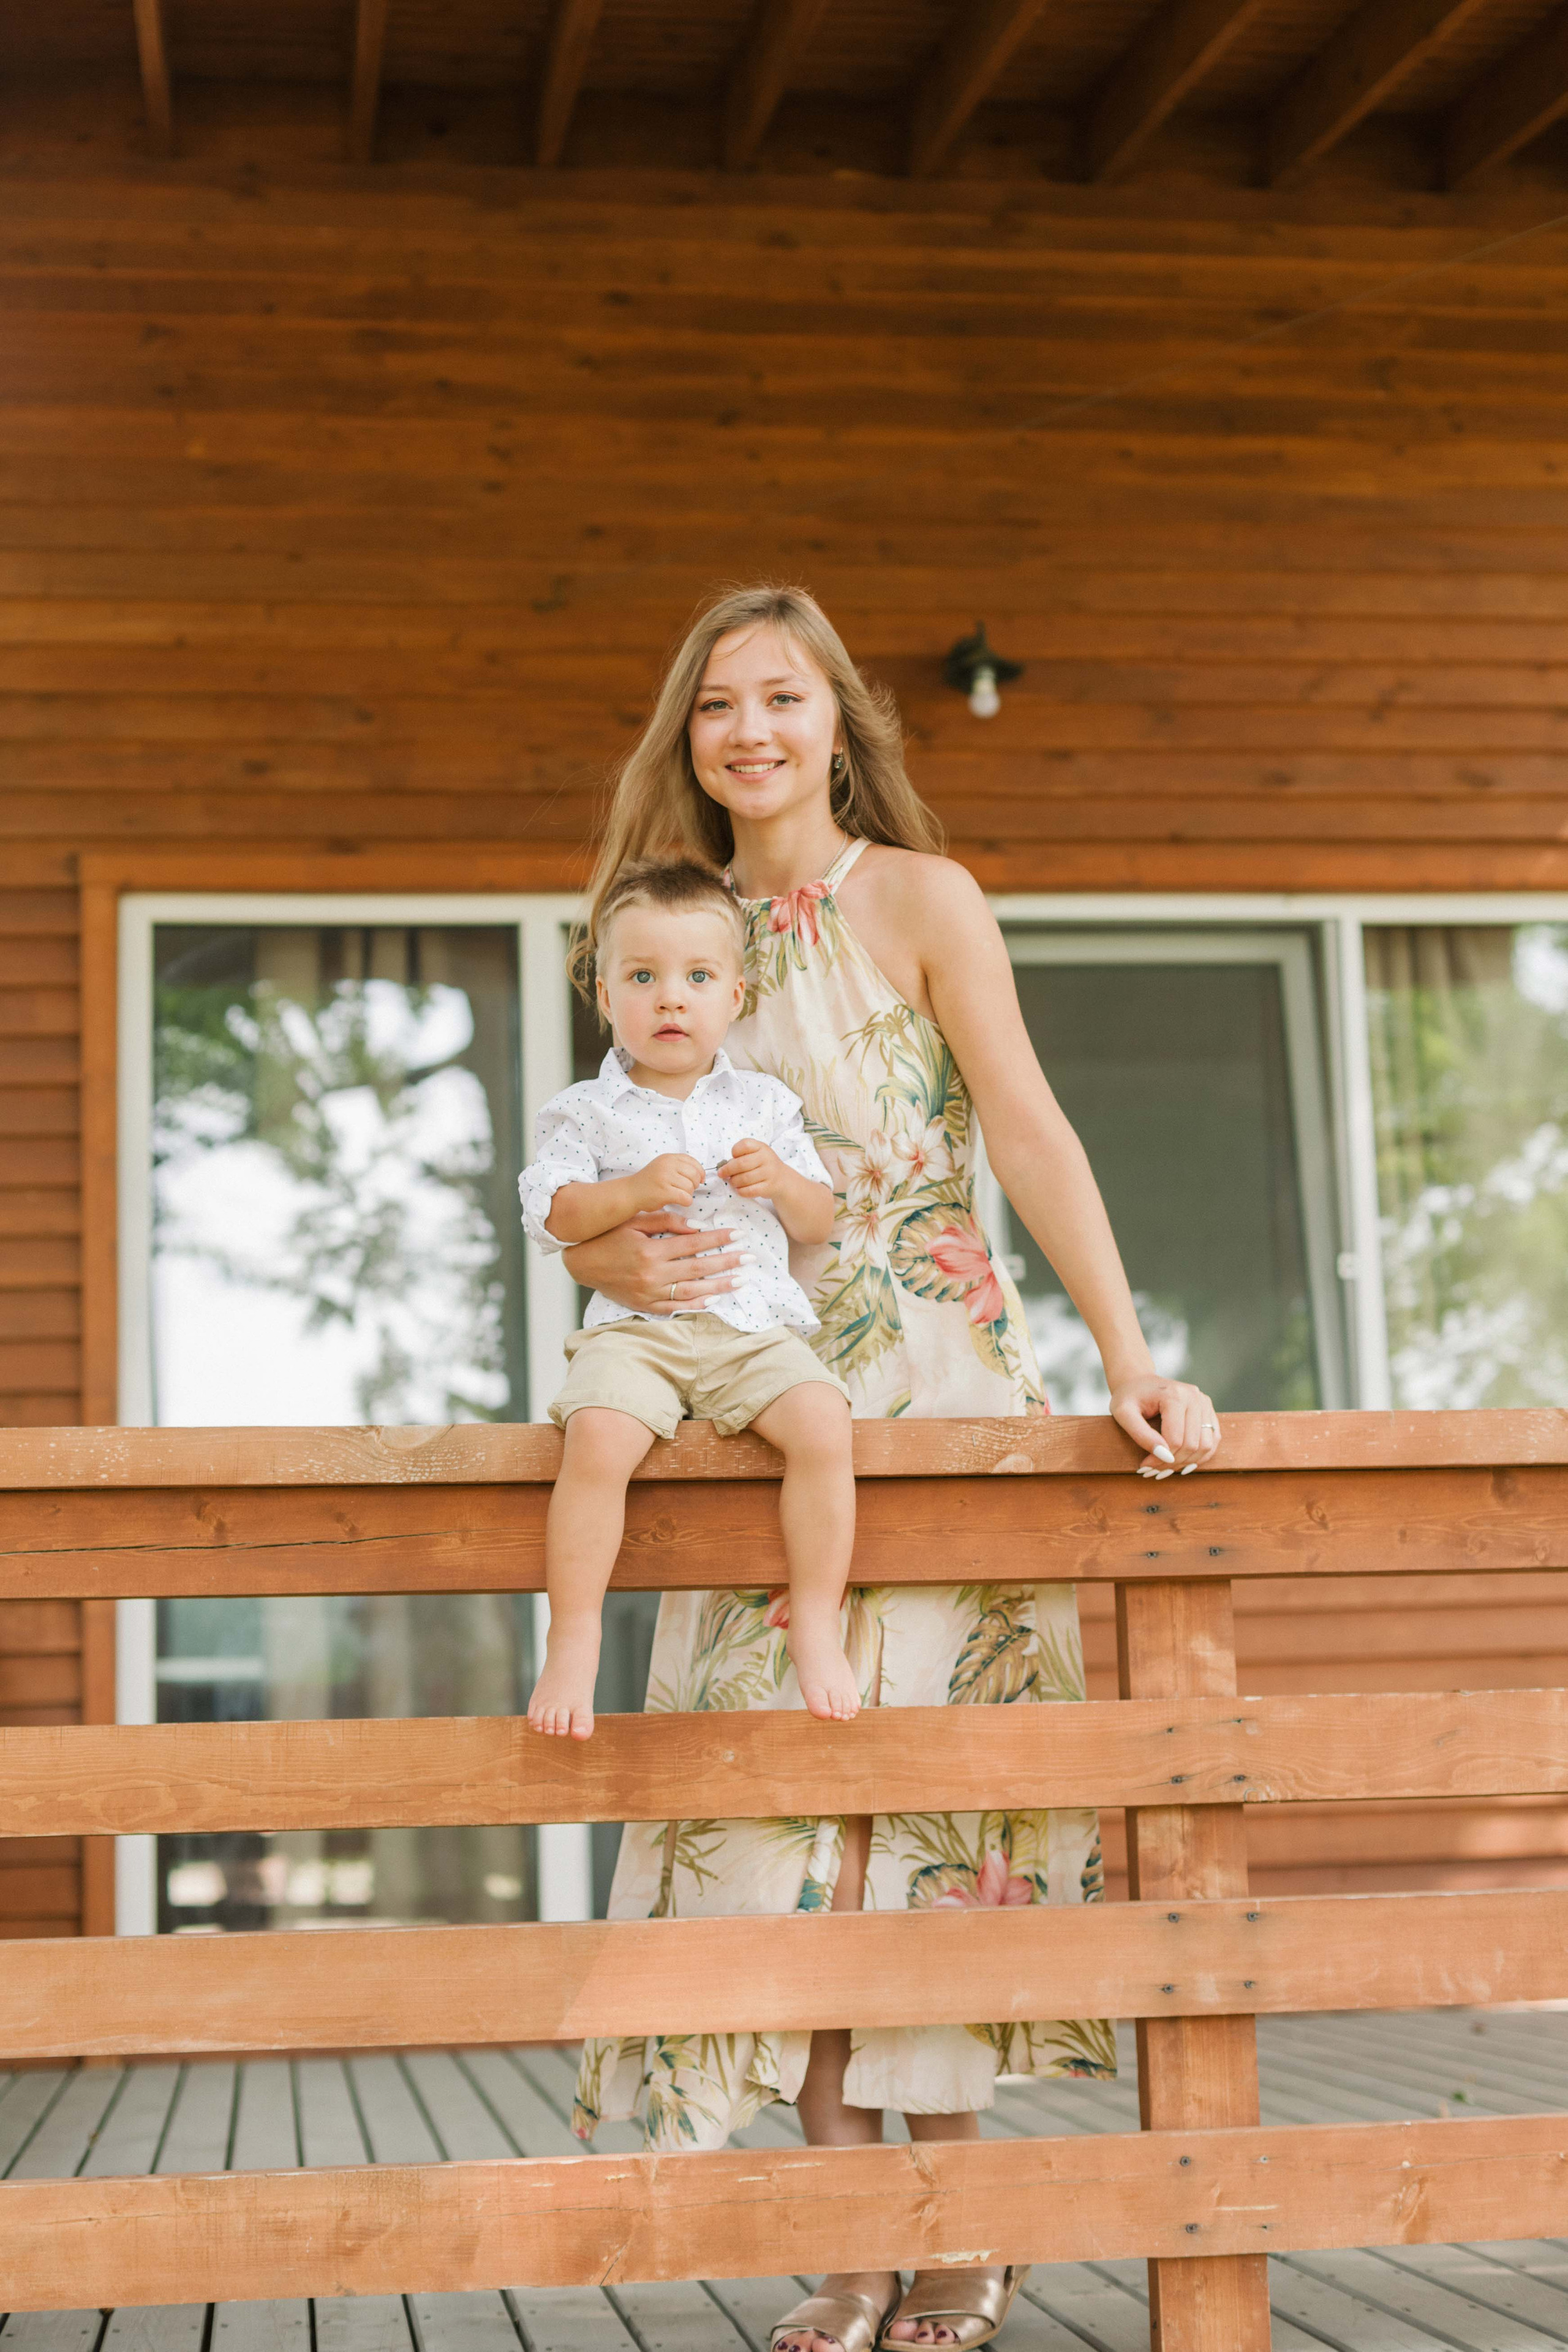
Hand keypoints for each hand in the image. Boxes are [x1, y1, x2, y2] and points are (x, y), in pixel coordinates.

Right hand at [560, 1211, 742, 1316]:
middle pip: (698, 1269)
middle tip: (749, 1259)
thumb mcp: (635, 1221)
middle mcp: (652, 1274)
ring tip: (740, 1281)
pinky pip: (675, 1307)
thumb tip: (698, 1226)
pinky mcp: (644, 1304)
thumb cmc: (610, 1236)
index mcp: (651, 1251)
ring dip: (718, 1286)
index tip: (738, 1234)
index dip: (718, 1240)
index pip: (693, 1244)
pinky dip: (695, 1305)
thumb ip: (666, 1222)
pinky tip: (714, 1300)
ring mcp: (649, 1293)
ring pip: (691, 1292)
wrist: (582, 1262)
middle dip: (727, 1263)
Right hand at [635, 1152, 705, 1212]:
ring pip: (690, 1187)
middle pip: (694, 1175)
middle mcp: (667, 1165)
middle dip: (694, 1184)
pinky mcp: (664, 1192)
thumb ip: (679, 1166)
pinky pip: (686, 1198)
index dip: (700, 1172)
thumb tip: (701, 1175)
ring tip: (677, 1195)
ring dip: (688, 1194)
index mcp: (669, 1158)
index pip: (693, 1162)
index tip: (699, 1180)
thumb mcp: (663, 1166)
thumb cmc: (649, 1182)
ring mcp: (665, 1178)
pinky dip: (686, 1202)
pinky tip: (678, 1201)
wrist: (630, 1192)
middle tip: (685, 1190)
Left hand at [718, 1137, 785, 1199]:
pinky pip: (750, 1191)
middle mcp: (767, 1158)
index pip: (744, 1145)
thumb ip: (742, 1156)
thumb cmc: (763, 1165)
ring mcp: (769, 1173)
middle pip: (741, 1164)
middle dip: (728, 1170)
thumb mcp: (756, 1154)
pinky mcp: (769, 1187)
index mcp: (761, 1147)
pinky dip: (741, 1191)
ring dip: (734, 1182)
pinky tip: (739, 1189)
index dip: (734, 1151)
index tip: (733, 1157)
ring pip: (744, 1179)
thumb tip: (724, 1168)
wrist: (782, 1179)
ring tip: (732, 1182)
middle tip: (722, 1174)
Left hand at [1108, 1375, 1220, 1477]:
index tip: (1144, 1466)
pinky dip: (1200, 1455)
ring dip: (1188, 1462)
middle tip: (1155, 1471)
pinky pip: (1213, 1439)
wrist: (1138, 1381)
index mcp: (1174, 1395)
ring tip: (1167, 1467)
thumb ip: (1141, 1435)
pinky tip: (1182, 1461)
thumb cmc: (1128, 1397)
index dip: (1161, 1459)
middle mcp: (1194, 1396)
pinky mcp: (1208, 1409)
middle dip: (1173, 1463)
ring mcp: (1204, 1402)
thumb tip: (1165, 1456)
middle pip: (1192, 1444)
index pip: (1175, 1440)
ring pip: (1206, 1445)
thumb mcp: (1123, 1414)